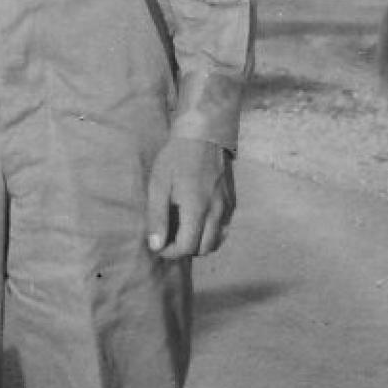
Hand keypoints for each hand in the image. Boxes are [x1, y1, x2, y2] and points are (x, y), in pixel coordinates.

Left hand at [145, 137, 235, 259]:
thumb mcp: (159, 185)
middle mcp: (216, 211)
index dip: (170, 252)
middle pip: (204, 249)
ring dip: (199, 244)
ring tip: (183, 232)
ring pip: (216, 242)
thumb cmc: (176, 158)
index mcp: (196, 208)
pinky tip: (197, 222)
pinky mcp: (231, 202)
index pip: (186, 246)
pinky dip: (211, 233)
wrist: (203, 135)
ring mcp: (227, 207)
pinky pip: (224, 229)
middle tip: (169, 239)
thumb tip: (155, 245)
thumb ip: (157, 217)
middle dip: (185, 250)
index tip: (159, 245)